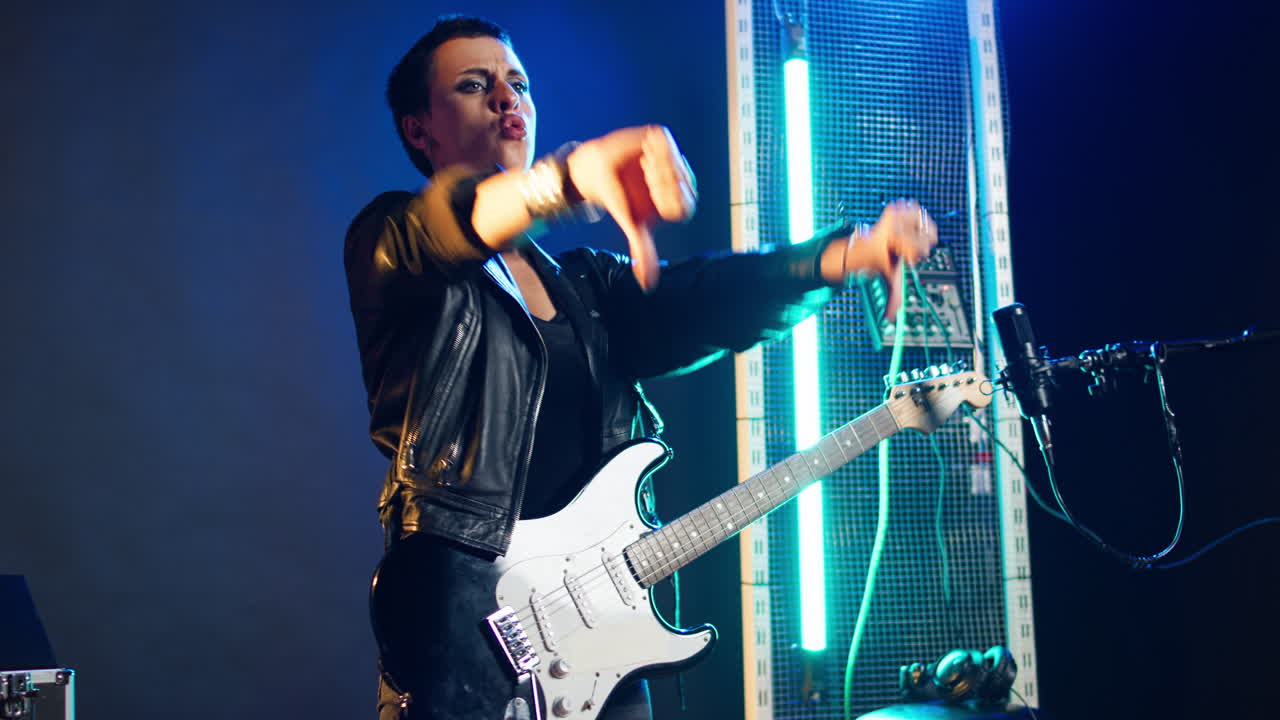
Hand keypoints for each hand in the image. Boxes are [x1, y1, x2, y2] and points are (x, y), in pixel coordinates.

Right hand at [566, 125, 696, 291]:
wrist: (595, 172)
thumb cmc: (618, 199)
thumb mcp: (631, 224)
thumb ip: (644, 250)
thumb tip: (647, 284)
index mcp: (680, 201)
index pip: (685, 207)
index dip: (665, 203)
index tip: (650, 199)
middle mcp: (681, 178)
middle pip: (682, 186)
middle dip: (660, 186)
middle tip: (644, 181)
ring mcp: (672, 157)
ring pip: (673, 164)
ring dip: (655, 169)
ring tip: (641, 167)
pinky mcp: (660, 138)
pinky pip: (663, 142)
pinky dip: (652, 150)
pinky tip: (641, 154)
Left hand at [820, 199, 937, 318]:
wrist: (867, 246)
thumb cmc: (880, 262)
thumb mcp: (889, 278)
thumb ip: (894, 299)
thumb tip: (891, 319)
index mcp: (893, 240)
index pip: (921, 248)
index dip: (916, 255)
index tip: (904, 257)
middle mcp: (894, 223)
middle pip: (928, 234)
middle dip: (920, 244)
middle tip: (906, 248)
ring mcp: (896, 212)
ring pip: (924, 219)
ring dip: (920, 230)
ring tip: (909, 236)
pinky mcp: (898, 205)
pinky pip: (918, 209)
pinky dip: (917, 218)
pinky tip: (910, 227)